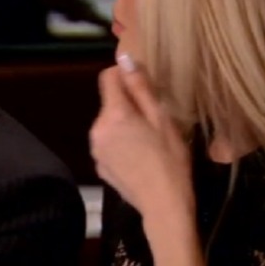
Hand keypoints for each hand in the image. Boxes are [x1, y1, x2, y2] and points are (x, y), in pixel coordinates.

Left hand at [89, 55, 194, 219]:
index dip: (123, 75)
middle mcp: (96, 129)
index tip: (142, 85)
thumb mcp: (162, 119)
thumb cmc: (169, 160)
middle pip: (109, 103)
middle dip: (128, 106)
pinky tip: (140, 158)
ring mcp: (95, 149)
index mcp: (113, 114)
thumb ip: (141, 88)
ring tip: (149, 142)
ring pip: (108, 124)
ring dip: (124, 125)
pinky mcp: (98, 166)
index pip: (106, 78)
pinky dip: (120, 145)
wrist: (163, 206)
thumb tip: (124, 59)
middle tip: (154, 121)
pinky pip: (108, 145)